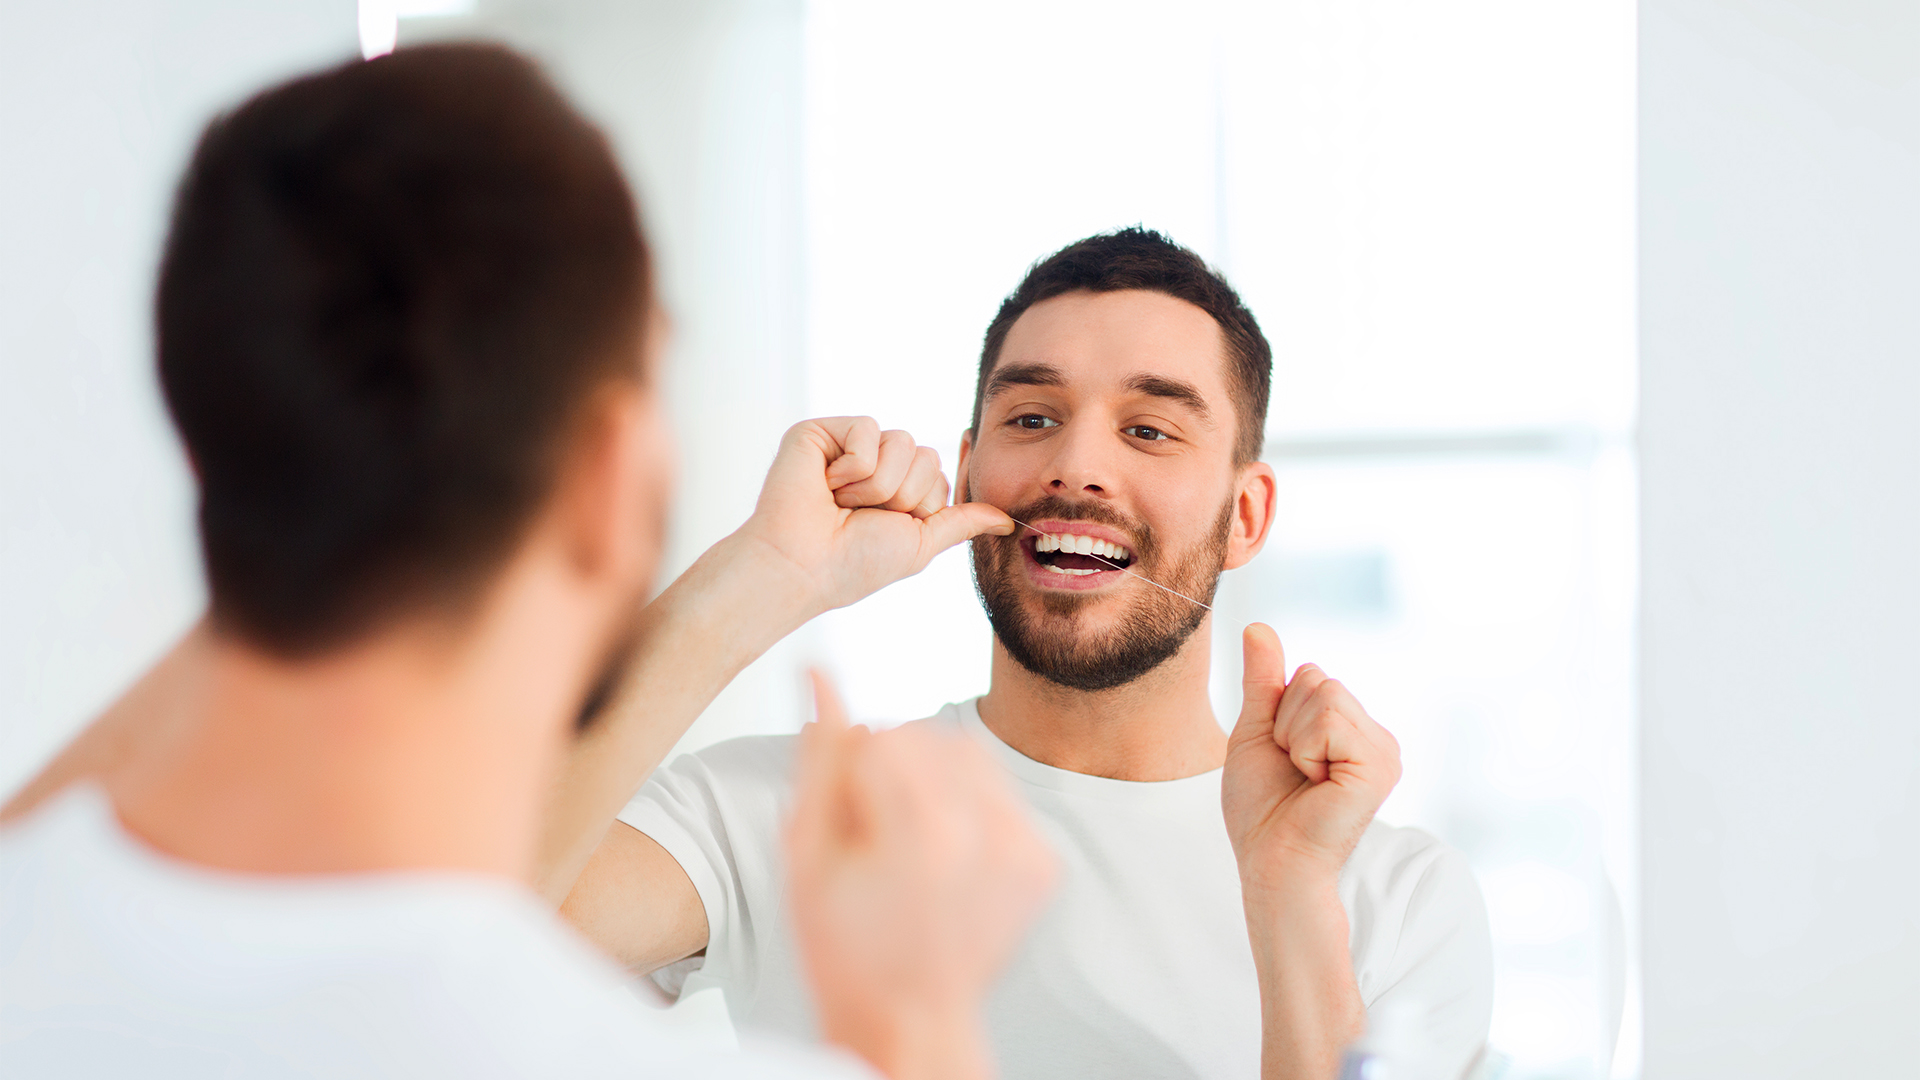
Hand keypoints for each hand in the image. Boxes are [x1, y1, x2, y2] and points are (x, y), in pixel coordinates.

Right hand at [736, 417, 1014, 615]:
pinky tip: (824, 485)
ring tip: (840, 504)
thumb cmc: (853, 564)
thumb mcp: (920, 544)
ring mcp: (847, 445)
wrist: (801, 566)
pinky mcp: (821, 431)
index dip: (925, 500)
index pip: (940, 472)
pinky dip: (851, 467)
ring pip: (900, 442)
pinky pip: (867, 430)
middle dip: (901, 496)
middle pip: (926, 455)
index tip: (899, 518)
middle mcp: (874, 464)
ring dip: (876, 486)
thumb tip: (1007, 520)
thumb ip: (961, 522)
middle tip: (860, 517)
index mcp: (897, 490)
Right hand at [786, 672, 1055, 1079]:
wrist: (910, 1020)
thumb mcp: (806, 853)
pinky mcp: (1043, 860)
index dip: (848, 774)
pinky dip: (968, 805)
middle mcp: (987, 832)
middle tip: (875, 835)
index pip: (877, 737)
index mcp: (921, 831)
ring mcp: (1025, 847)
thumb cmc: (844, 946)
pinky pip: (999, 789)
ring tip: (907, 839)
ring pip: (966, 752)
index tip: (847, 826)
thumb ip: (819, 756)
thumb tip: (818, 669)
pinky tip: (944, 854)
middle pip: (924, 736)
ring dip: (931, 776)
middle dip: (890, 767)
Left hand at [1222, 624, 1401, 888]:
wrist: (1270, 859)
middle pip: (1318, 679)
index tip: (1284, 756)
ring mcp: (1383, 751)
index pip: (1311, 674)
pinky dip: (1306, 749)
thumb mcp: (1256, 730)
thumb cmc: (1262, 807)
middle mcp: (1375, 737)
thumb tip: (1258, 626)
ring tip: (1306, 778)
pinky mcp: (1380, 766)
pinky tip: (1317, 785)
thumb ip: (1264, 681)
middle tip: (1294, 770)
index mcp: (1351, 729)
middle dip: (1286, 722)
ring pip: (1324, 692)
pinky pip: (1330, 718)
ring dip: (1294, 737)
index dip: (1279, 711)